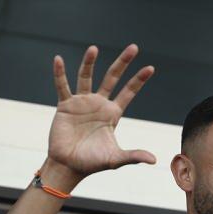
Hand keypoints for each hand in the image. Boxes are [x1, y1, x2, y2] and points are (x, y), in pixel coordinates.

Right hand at [47, 44, 156, 178]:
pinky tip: (58, 59)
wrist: (69, 166)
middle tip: (133, 47)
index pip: (128, 92)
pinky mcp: (65, 106)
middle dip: (122, 63)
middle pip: (112, 78)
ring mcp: (81, 103)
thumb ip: (133, 156)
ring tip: (94, 48)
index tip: (150, 68)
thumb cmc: (92, 163)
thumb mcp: (115, 159)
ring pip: (86, 77)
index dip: (138, 81)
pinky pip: (62, 86)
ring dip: (89, 63)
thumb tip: (154, 160)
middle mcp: (98, 104)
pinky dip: (60, 74)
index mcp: (112, 114)